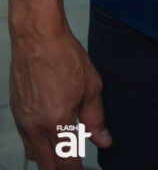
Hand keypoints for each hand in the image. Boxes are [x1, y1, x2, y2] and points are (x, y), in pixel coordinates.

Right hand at [9, 27, 111, 168]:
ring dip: (47, 160)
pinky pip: (25, 139)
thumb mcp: (90, 86)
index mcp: (58, 122)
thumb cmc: (64, 56)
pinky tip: (48, 138)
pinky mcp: (16, 113)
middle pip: (46, 165)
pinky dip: (37, 145)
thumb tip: (103, 140)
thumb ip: (96, 118)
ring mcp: (23, 121)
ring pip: (33, 155)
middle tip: (73, 166)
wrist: (38, 38)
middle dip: (60, 169)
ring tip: (62, 156)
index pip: (67, 161)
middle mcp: (36, 126)